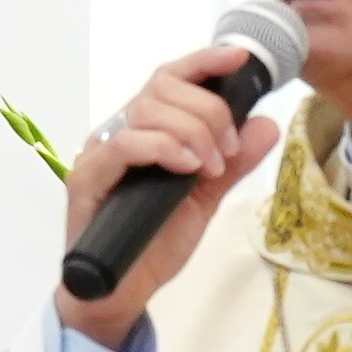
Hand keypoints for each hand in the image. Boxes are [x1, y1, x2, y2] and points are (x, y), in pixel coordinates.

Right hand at [54, 46, 280, 347]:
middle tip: (228, 150)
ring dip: (191, 131)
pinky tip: (188, 167)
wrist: (120, 292)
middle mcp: (120, 131)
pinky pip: (125, 145)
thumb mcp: (205, 197)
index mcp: (146, 128)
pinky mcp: (86, 179)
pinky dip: (163, 148)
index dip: (204, 61)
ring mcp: (100, 153)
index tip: (240, 59)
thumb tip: (266, 124)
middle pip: (164, 87)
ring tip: (211, 167)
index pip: (172, 79)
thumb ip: (233, 162)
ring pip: (147, 110)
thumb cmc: (155, 241)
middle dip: (208, 110)